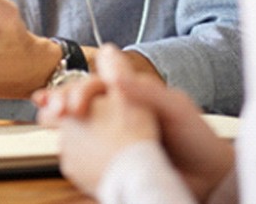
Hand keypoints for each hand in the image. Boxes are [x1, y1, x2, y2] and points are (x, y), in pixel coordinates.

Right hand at [37, 44, 234, 200]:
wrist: (212, 180)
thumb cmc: (199, 139)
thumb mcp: (175, 108)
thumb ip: (145, 92)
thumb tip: (114, 74)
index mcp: (136, 93)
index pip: (100, 83)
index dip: (81, 88)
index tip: (69, 102)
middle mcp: (125, 110)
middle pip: (87, 99)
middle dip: (63, 98)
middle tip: (47, 107)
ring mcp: (120, 134)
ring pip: (85, 121)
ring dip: (63, 117)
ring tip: (44, 116)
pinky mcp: (119, 157)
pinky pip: (91, 147)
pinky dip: (73, 143)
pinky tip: (61, 144)